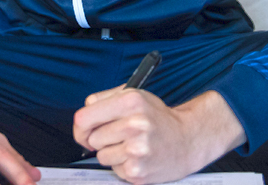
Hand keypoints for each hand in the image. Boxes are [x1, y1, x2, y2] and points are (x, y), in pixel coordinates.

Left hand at [73, 87, 245, 184]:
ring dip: (112, 152)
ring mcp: (137, 150)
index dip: (80, 126)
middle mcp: (135, 124)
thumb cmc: (158, 118)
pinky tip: (138, 157)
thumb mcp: (135, 96)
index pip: (84, 117)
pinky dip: (122, 165)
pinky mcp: (137, 171)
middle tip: (118, 135)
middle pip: (91, 138)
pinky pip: (114, 169)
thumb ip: (105, 99)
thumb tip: (83, 114)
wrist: (187, 140)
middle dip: (100, 138)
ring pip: (101, 155)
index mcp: (131, 101)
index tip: (85, 130)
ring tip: (131, 145)